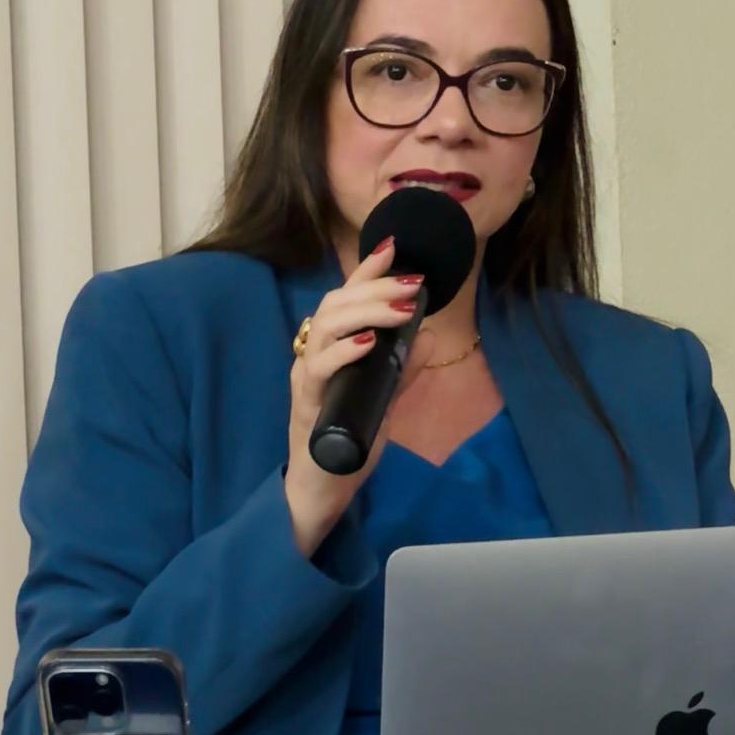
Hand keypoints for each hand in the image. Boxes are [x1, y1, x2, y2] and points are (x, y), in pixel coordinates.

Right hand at [283, 238, 433, 556]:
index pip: (347, 299)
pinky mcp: (305, 404)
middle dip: (375, 287)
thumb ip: (403, 369)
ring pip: (325, 327)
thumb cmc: (347, 441)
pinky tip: (366, 342)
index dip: (367, 270)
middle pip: (336, 304)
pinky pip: (317, 369)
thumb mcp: (384, 399)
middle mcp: (313, 355)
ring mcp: (307, 378)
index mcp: (332, 349)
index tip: (393, 245)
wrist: (323, 489)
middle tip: (412, 282)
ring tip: (400, 306)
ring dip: (365, 311)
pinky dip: (343, 351)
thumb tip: (428, 336)